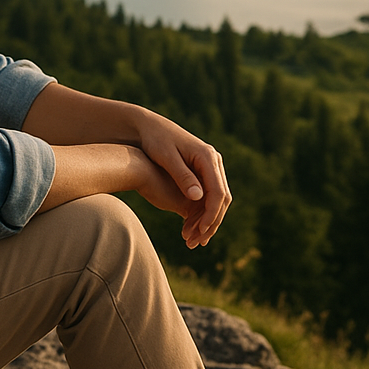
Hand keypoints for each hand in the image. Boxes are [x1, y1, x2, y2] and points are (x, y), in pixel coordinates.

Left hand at [136, 113, 230, 248]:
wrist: (148, 127)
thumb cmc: (154, 139)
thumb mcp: (166, 157)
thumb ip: (182, 176)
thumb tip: (199, 197)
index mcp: (207, 157)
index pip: (218, 192)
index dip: (211, 214)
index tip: (200, 231)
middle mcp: (213, 162)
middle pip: (221, 199)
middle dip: (210, 222)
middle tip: (196, 242)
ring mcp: (208, 168)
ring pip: (215, 201)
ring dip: (205, 221)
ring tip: (192, 240)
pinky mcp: (201, 174)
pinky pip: (206, 197)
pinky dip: (200, 214)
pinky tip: (190, 228)